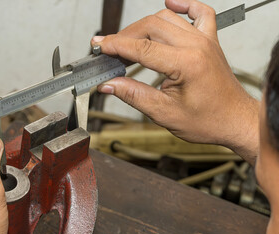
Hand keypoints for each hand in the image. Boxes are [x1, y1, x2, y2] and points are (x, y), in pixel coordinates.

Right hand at [91, 0, 258, 163]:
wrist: (234, 120)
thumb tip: (109, 85)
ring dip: (144, 25)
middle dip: (124, 36)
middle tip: (109, 49)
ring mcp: (205, 40)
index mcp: (187, 64)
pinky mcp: (210, 40)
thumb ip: (133, 95)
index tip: (99, 45)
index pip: (141, 47)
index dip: (115, 45)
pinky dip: (183, 5)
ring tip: (129, 40)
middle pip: (150, 26)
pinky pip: (199, 12)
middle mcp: (197, 46)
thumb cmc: (208, 120)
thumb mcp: (164, 113)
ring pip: (167, 18)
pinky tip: (170, 5)